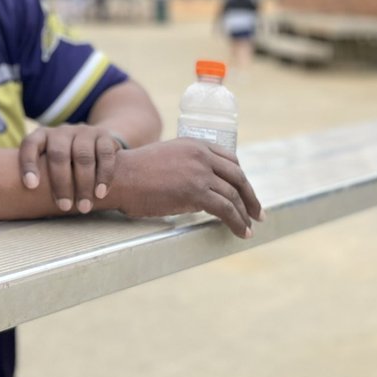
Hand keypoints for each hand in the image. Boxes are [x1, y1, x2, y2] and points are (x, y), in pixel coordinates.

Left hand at [19, 124, 123, 212]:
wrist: (95, 144)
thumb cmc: (64, 163)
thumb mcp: (48, 163)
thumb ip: (40, 175)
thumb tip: (26, 202)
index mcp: (42, 136)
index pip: (30, 145)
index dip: (28, 164)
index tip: (30, 186)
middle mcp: (61, 131)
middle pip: (59, 155)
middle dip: (61, 183)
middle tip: (64, 207)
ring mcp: (83, 131)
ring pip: (83, 156)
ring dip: (84, 184)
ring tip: (83, 207)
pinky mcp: (104, 136)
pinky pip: (104, 155)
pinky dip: (103, 176)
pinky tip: (100, 194)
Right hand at [105, 138, 263, 237]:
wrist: (118, 178)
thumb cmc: (134, 173)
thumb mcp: (165, 159)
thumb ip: (185, 166)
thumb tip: (199, 188)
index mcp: (194, 144)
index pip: (230, 159)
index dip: (241, 178)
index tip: (246, 192)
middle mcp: (201, 155)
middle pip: (238, 176)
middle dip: (251, 197)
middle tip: (257, 213)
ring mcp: (200, 172)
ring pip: (234, 196)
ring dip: (245, 215)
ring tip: (248, 228)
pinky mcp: (196, 192)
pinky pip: (226, 210)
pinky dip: (237, 223)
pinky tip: (240, 233)